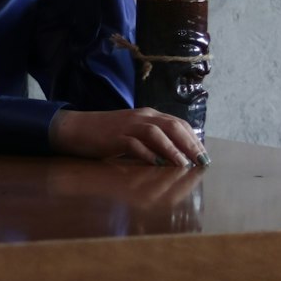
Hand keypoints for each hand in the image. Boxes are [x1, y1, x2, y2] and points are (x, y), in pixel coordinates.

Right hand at [50, 107, 208, 167]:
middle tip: (201, 161)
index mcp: (148, 115)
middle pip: (172, 126)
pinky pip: (134, 144)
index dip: (193, 139)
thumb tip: (177, 155)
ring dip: (172, 149)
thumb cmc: (107, 134)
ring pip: (156, 133)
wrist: (76, 128)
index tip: (204, 155)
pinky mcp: (114, 137)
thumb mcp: (134, 133)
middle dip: (189, 144)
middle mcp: (141, 117)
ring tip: (183, 165)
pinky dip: (147, 154)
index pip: (178, 123)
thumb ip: (153, 140)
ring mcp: (127, 126)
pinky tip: (156, 164)